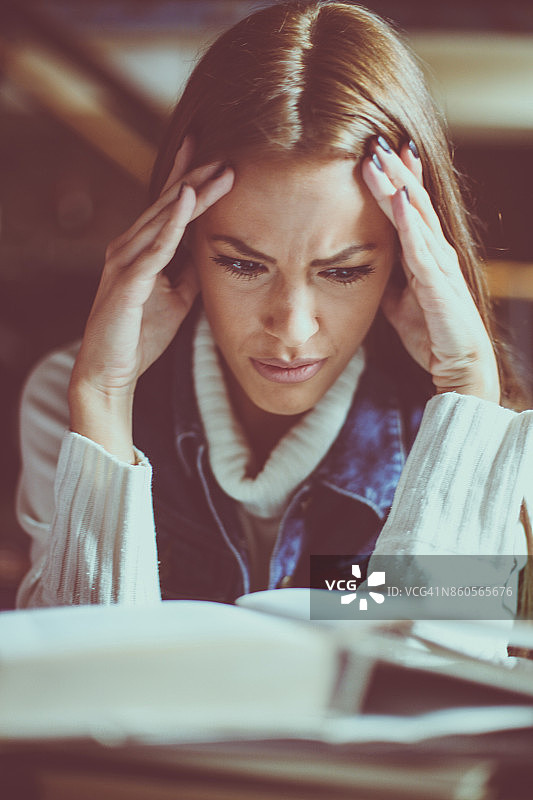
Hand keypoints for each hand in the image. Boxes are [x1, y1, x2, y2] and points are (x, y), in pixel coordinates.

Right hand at [69, 137, 233, 459]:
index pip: (168, 208)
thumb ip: (190, 271)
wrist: (110, 372)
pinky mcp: (128, 281)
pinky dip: (172, 223)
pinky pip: (155, 247)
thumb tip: (212, 250)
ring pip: (163, 219)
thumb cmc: (140, 335)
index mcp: (141, 251)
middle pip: (167, 205)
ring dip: (192, 193)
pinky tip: (188, 200)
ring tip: (219, 170)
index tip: (215, 157)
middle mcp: (129, 248)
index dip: (189, 180)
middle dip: (197, 178)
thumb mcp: (178, 298)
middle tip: (227, 154)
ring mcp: (126, 262)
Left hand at [361, 137, 499, 402]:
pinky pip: (421, 247)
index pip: (410, 208)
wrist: (458, 367)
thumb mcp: (398, 303)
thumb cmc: (431, 334)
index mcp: (426, 255)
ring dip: (399, 184)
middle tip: (375, 138)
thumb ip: (386, 280)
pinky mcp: (439, 284)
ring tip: (380, 155)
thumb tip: (363, 265)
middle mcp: (437, 252)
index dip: (397, 179)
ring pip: (417, 216)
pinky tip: (399, 198)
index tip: (378, 151)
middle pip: (414, 202)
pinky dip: (410, 221)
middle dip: (395, 170)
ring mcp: (440, 265)